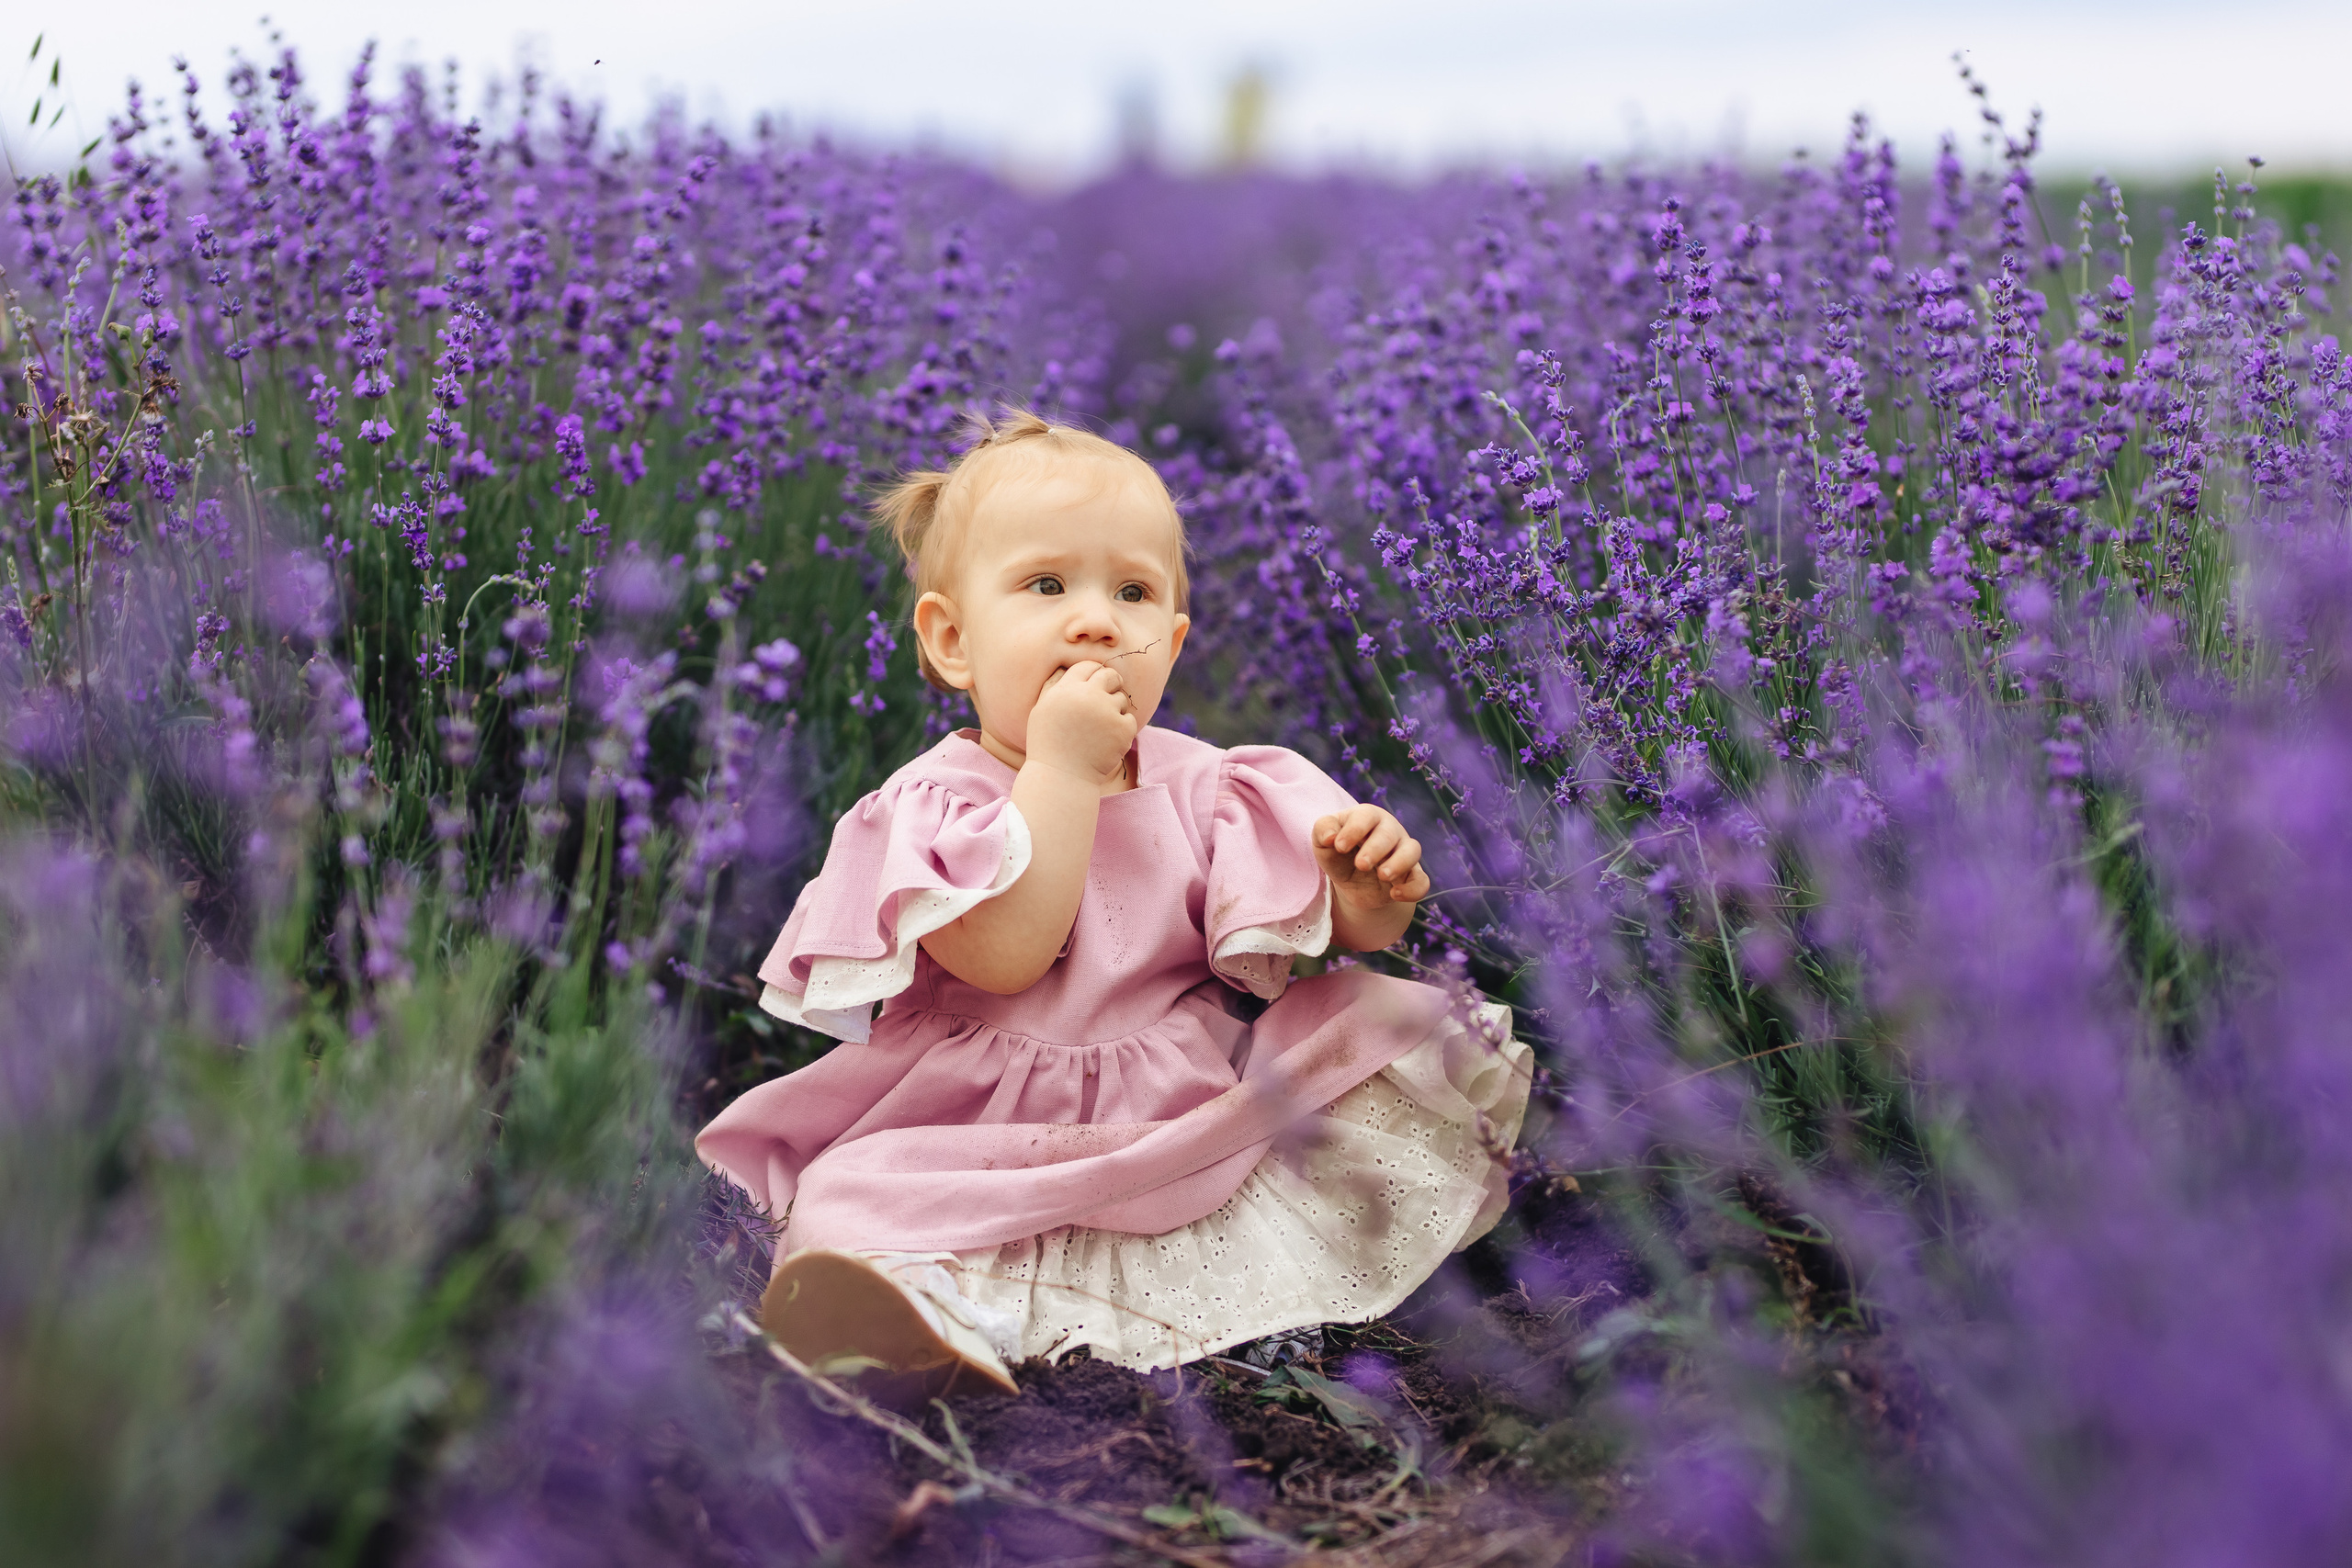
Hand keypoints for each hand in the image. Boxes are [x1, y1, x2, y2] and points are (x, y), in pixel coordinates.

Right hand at [1025, 660, 1137, 784]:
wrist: (1061, 776)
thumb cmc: (1049, 745)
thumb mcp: (1042, 710)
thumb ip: (1057, 687)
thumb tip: (1071, 670)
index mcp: (1065, 690)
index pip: (1087, 666)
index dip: (1093, 672)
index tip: (1096, 680)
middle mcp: (1087, 696)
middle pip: (1110, 675)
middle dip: (1112, 682)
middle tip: (1110, 692)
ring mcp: (1107, 712)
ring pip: (1121, 699)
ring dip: (1115, 709)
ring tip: (1099, 729)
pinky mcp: (1122, 729)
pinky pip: (1129, 719)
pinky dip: (1121, 729)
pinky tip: (1106, 742)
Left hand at [1312, 804, 1429, 908]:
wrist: (1352, 881)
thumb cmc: (1338, 853)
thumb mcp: (1323, 843)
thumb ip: (1323, 831)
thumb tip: (1331, 837)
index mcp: (1367, 817)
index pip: (1366, 816)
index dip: (1354, 830)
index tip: (1339, 847)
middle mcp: (1389, 830)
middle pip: (1389, 834)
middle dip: (1375, 849)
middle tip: (1361, 865)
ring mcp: (1403, 852)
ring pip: (1412, 850)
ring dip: (1399, 863)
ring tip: (1382, 876)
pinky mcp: (1411, 875)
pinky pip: (1421, 881)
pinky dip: (1413, 889)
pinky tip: (1395, 895)